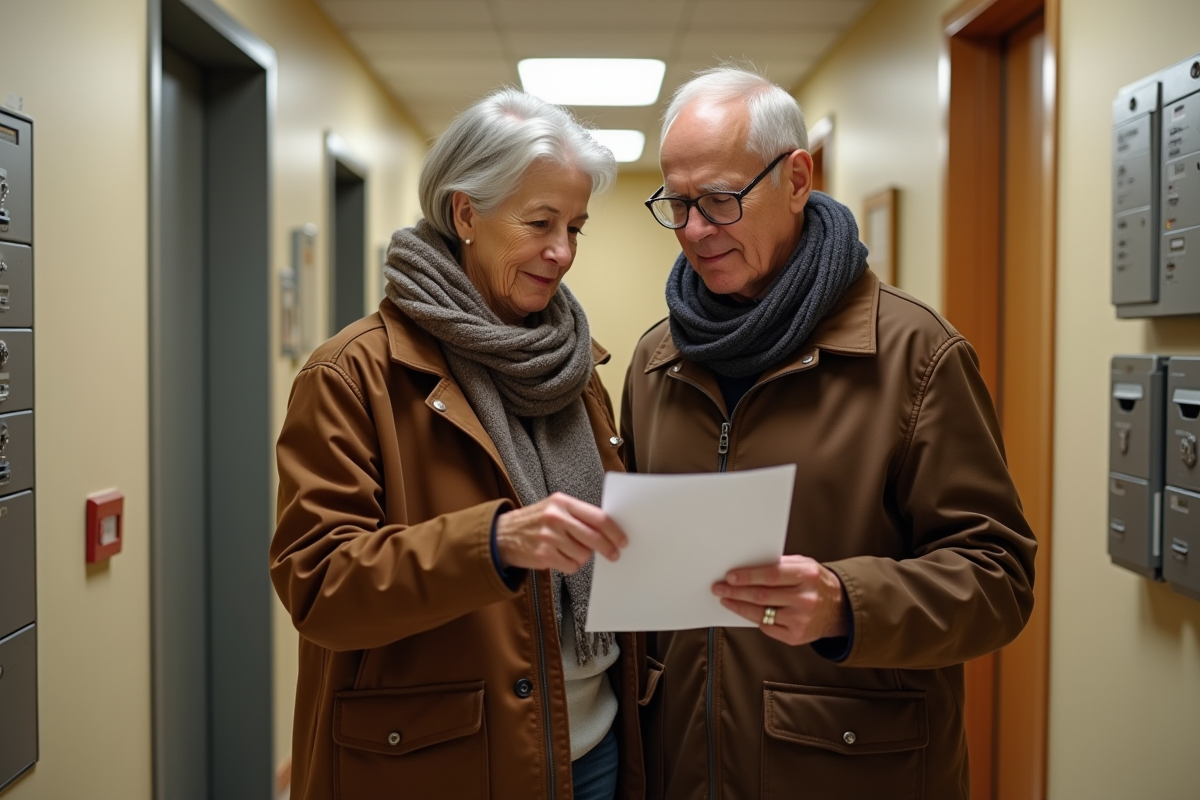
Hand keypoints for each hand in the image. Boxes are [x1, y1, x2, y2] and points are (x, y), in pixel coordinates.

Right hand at [495, 492, 627, 573]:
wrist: (502, 534)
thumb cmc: (534, 521)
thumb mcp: (554, 508)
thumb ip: (578, 515)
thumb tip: (608, 529)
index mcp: (562, 502)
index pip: (597, 517)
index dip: (614, 531)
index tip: (622, 539)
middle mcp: (556, 517)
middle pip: (594, 537)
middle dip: (608, 548)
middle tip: (614, 554)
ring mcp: (549, 537)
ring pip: (583, 554)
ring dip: (583, 557)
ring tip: (571, 551)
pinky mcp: (543, 555)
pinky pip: (571, 566)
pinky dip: (571, 565)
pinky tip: (562, 558)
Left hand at [713, 555, 848, 645]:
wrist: (840, 608)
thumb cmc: (816, 582)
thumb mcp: (803, 565)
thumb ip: (779, 564)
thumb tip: (747, 566)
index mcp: (807, 575)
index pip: (771, 575)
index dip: (748, 576)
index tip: (730, 576)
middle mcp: (806, 599)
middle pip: (762, 596)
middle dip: (736, 591)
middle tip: (719, 588)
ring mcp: (801, 620)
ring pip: (761, 614)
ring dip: (739, 606)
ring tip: (726, 599)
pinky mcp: (796, 637)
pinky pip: (767, 627)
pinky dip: (754, 618)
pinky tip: (744, 610)